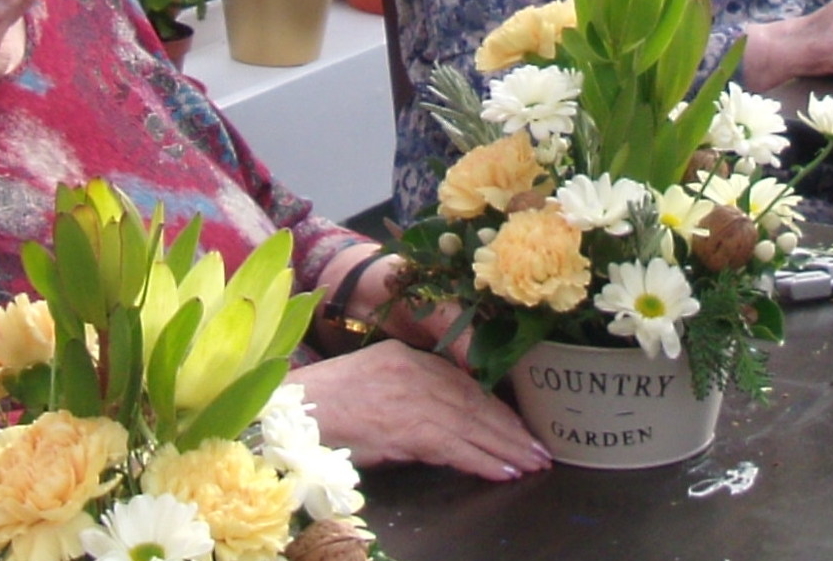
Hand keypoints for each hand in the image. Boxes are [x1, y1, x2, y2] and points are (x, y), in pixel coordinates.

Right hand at [290, 342, 549, 481]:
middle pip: (476, 403)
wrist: (292, 412)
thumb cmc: (324, 406)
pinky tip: (504, 472)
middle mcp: (416, 373)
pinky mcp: (406, 428)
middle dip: (511, 430)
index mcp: (408, 360)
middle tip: (539, 449)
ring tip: (532, 464)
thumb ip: (410, 394)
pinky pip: (455, 447)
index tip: (520, 426)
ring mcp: (412, 399)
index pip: (465, 385)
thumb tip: (445, 423)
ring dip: (506, 448)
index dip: (497, 407)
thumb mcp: (374, 384)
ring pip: (472, 425)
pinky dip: (483, 461)